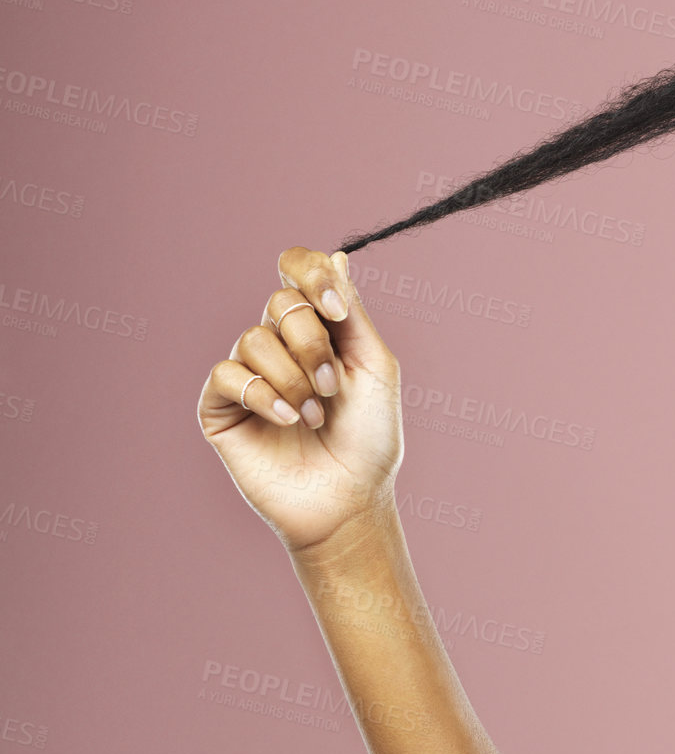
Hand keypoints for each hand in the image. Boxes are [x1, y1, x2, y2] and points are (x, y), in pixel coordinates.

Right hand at [196, 247, 402, 554]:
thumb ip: (352, 312)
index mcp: (319, 328)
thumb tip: (336, 255)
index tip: (338, 311)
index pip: (297, 270)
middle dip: (314, 345)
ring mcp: (248, 374)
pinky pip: (227, 374)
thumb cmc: (370, 438)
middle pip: (281, 303)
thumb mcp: (374, 367)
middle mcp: (280, 344)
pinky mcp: (221, 406)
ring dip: (294, 380)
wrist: (349, 498)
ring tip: (314, 417)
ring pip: (254, 339)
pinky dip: (263, 396)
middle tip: (333, 389)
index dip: (310, 275)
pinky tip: (287, 422)